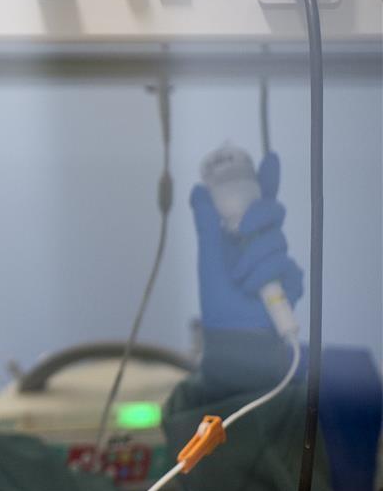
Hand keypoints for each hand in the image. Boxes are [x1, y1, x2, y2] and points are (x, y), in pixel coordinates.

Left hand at [191, 152, 302, 330]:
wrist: (230, 331)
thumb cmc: (218, 295)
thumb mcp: (208, 256)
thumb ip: (206, 223)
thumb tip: (197, 189)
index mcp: (243, 235)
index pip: (259, 202)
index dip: (267, 180)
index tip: (270, 158)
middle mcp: (262, 244)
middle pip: (274, 213)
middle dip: (258, 217)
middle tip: (240, 230)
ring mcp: (279, 261)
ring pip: (276, 241)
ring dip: (251, 261)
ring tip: (237, 279)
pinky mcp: (292, 280)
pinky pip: (284, 265)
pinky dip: (262, 276)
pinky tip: (252, 290)